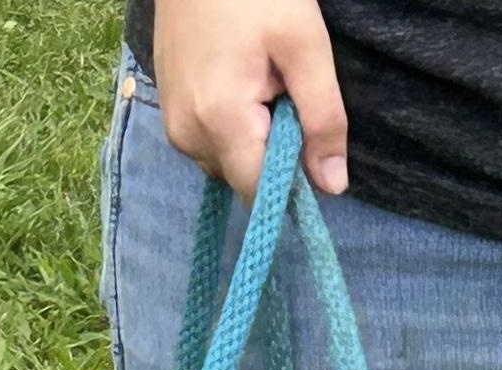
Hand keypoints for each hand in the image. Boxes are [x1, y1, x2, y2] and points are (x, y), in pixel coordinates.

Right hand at [150, 0, 349, 200]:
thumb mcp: (304, 46)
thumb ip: (323, 118)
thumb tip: (333, 186)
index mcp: (219, 121)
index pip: (259, 192)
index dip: (291, 183)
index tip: (309, 144)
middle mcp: (187, 135)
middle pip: (243, 178)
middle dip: (272, 152)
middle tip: (280, 90)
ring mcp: (173, 124)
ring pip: (226, 162)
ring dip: (251, 138)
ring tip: (257, 80)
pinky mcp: (168, 111)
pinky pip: (209, 141)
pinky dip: (231, 125)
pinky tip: (236, 80)